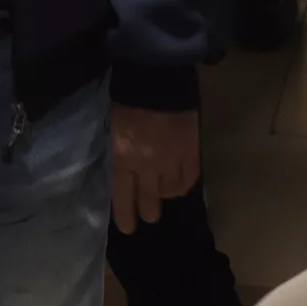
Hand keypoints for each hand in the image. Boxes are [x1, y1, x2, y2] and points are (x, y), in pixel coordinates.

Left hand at [112, 105, 202, 233]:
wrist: (158, 77)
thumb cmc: (129, 101)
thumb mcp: (114, 131)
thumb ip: (120, 156)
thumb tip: (125, 177)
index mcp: (123, 158)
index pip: (123, 199)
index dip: (126, 217)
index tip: (128, 228)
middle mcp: (147, 166)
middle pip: (149, 204)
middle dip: (147, 212)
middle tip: (148, 214)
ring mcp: (172, 161)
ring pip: (170, 193)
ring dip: (165, 194)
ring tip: (163, 191)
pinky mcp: (191, 153)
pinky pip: (188, 180)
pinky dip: (182, 184)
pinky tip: (178, 182)